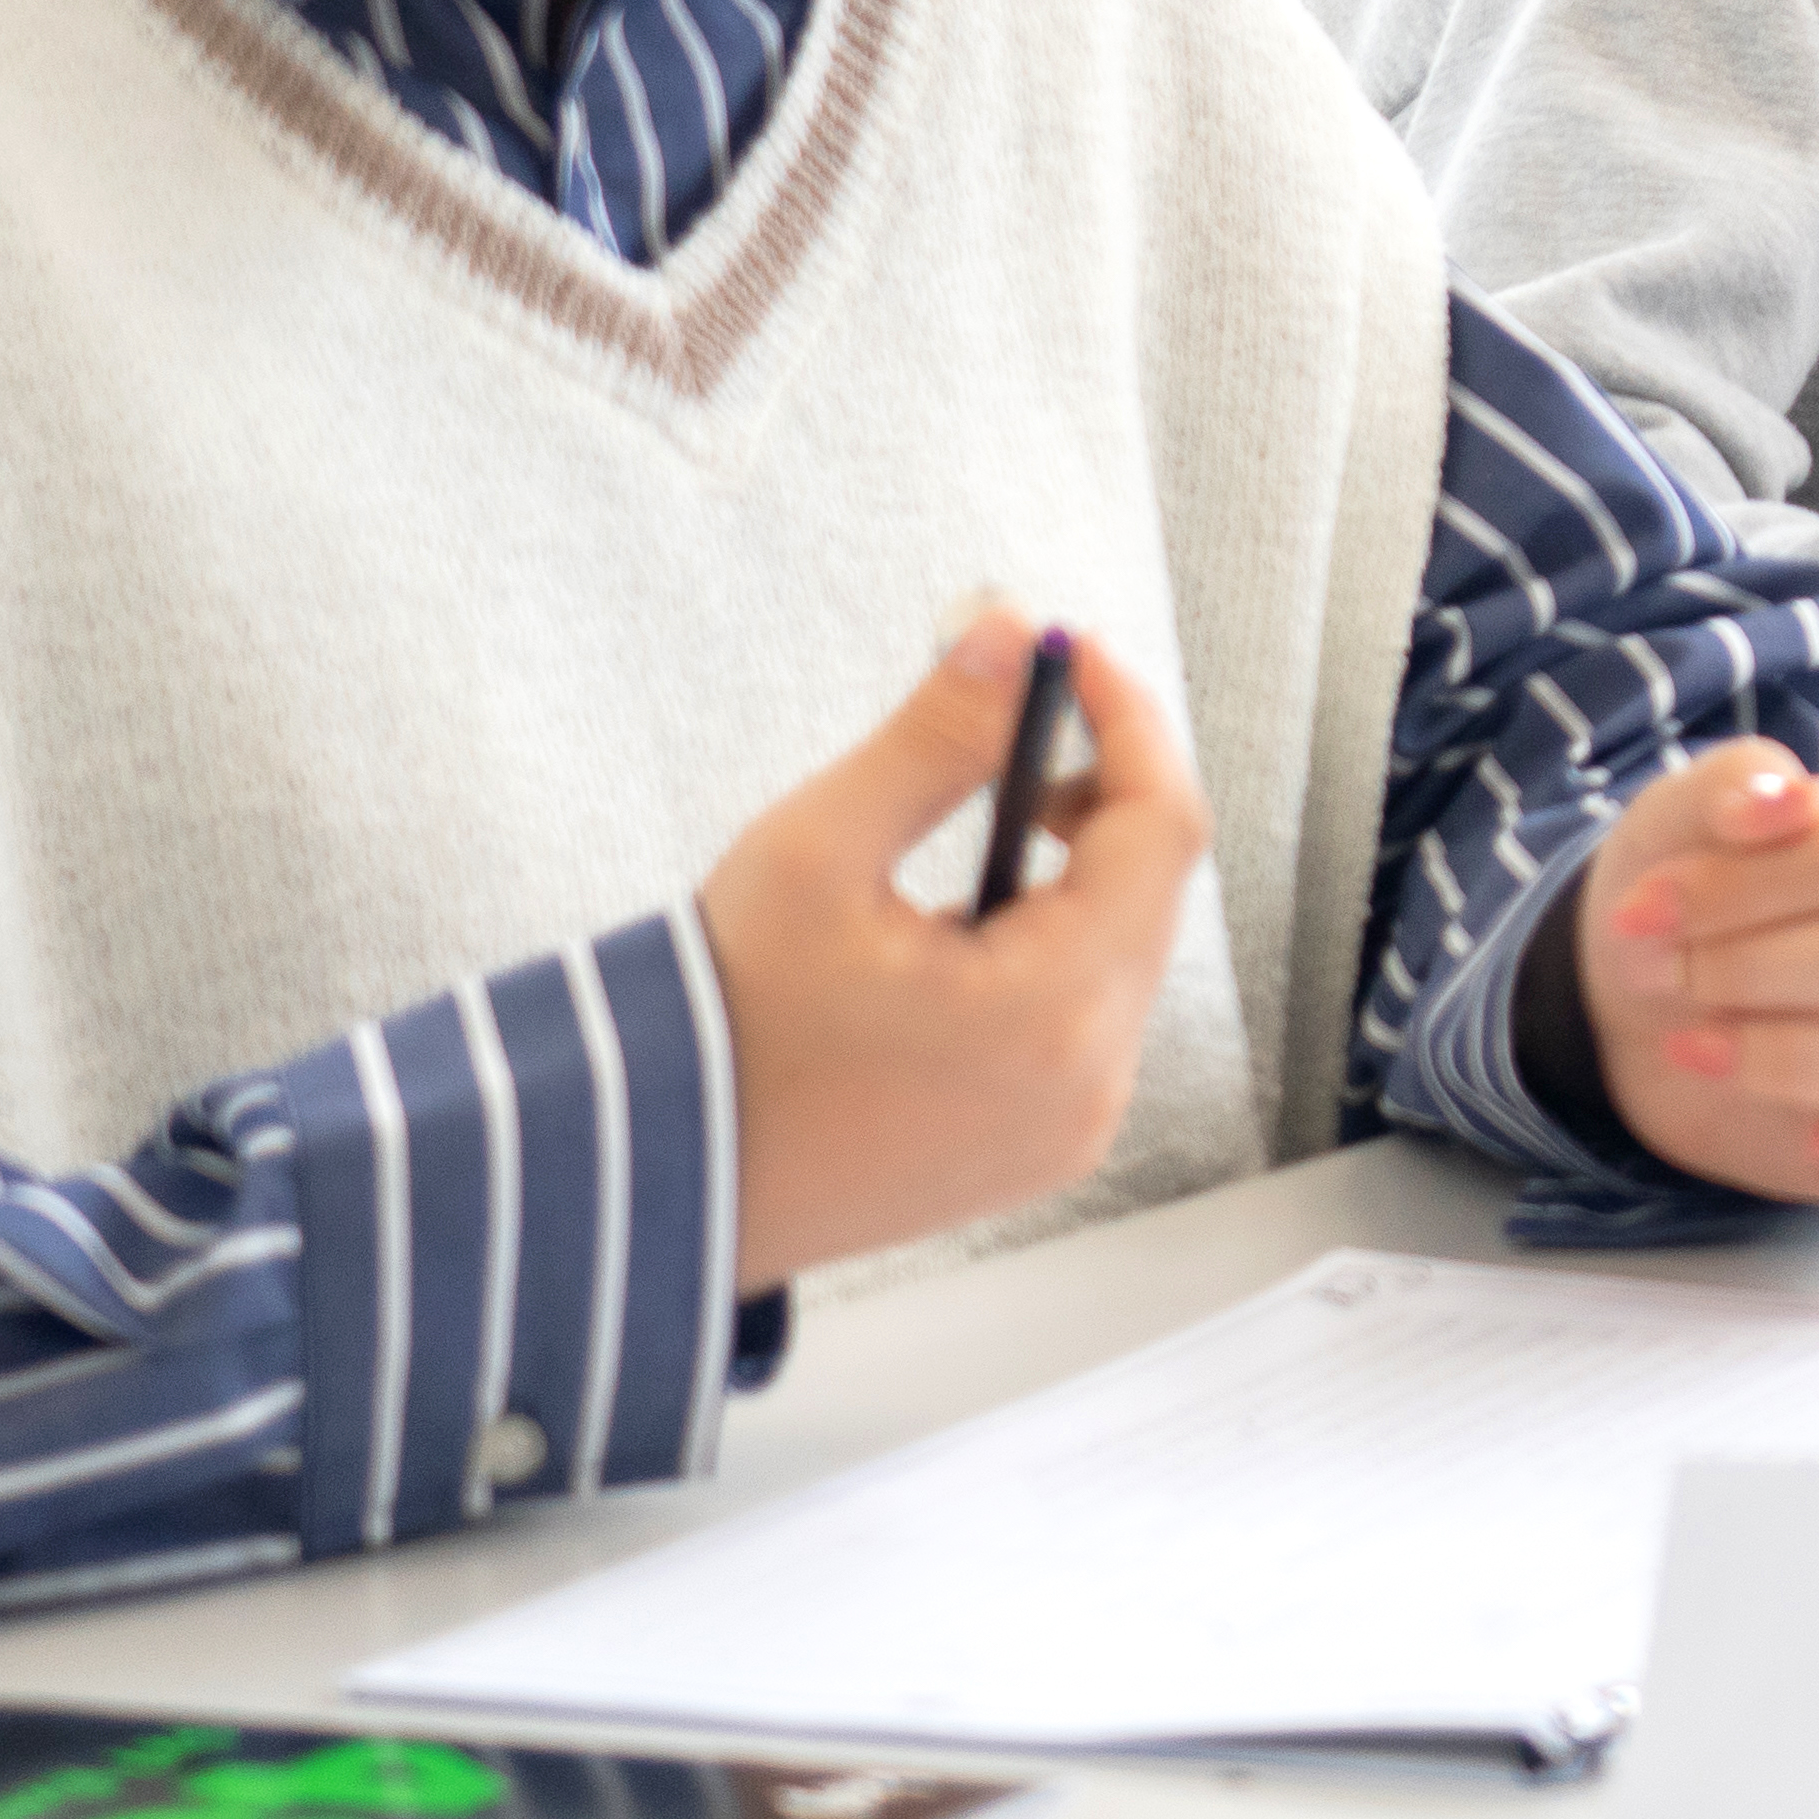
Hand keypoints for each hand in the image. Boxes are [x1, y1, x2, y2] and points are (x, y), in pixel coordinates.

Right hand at [704, 608, 1200, 1292]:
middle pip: (1152, 886)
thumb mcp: (818, 853)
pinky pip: (1087, 1017)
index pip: (1163, 826)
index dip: (1128, 722)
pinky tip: (960, 928)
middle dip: (1096, 788)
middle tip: (1013, 727)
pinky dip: (1050, 945)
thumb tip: (1007, 633)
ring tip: (975, 830)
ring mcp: (1069, 1131)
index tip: (1070, 659)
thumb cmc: (720, 1031)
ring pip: (1123, 948)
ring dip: (1071, 869)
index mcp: (1053, 1013)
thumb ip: (934, 737)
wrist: (655, 1185)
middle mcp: (1088, 1086)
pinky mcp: (1038, 1151)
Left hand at [1556, 745, 1818, 1223]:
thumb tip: (1779, 798)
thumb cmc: (1686, 893)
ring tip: (1699, 1049)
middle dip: (1747, 971)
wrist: (1646, 991)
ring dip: (1794, 1060)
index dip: (1746, 886)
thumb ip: (1732, 782)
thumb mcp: (1678, 816)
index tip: (1645, 910)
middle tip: (1659, 976)